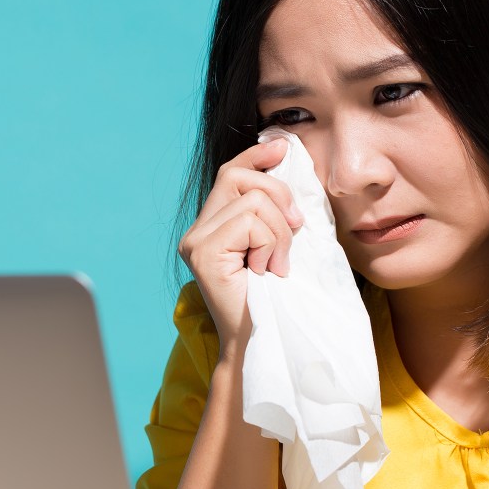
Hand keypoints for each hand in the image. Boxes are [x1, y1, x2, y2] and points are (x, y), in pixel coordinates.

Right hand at [178, 138, 304, 354]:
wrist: (263, 341)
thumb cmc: (276, 297)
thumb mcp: (278, 243)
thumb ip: (274, 210)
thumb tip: (282, 159)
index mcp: (211, 226)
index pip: (229, 173)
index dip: (255, 156)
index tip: (281, 147)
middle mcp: (195, 231)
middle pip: (238, 176)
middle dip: (279, 196)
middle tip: (294, 231)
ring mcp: (194, 241)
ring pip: (252, 200)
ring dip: (279, 232)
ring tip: (276, 264)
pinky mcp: (202, 252)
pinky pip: (249, 220)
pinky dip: (270, 243)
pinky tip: (266, 270)